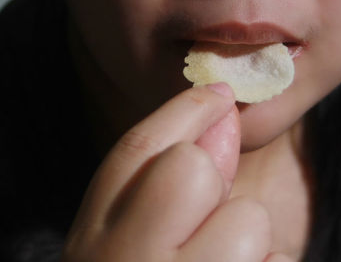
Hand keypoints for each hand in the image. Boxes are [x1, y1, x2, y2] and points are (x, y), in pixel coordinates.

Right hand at [61, 83, 292, 261]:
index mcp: (93, 246)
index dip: (184, 112)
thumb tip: (220, 111)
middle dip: (209, 180)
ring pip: (247, 222)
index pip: (136, 154)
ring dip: (246, 243)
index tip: (218, 95)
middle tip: (202, 217)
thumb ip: (166, 178)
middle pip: (190, 171)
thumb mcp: (135, 239)